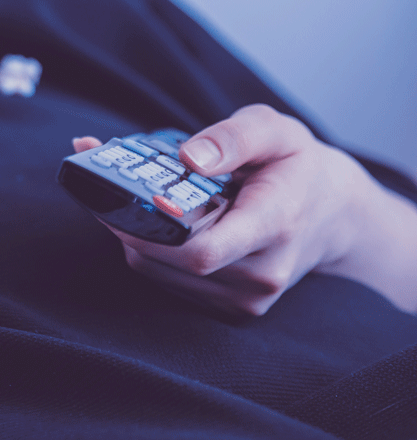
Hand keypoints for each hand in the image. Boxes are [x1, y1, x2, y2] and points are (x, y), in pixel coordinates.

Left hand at [75, 104, 416, 315]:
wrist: (334, 214)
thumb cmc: (296, 166)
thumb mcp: (276, 131)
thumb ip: (233, 137)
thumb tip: (188, 157)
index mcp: (275, 225)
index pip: (204, 251)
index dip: (155, 233)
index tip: (128, 201)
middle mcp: (262, 273)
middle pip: (169, 261)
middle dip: (128, 223)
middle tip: (106, 184)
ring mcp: (246, 299)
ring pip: (158, 272)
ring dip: (133, 236)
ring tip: (132, 199)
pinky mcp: (231, 309)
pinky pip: (167, 281)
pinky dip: (149, 251)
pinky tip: (156, 223)